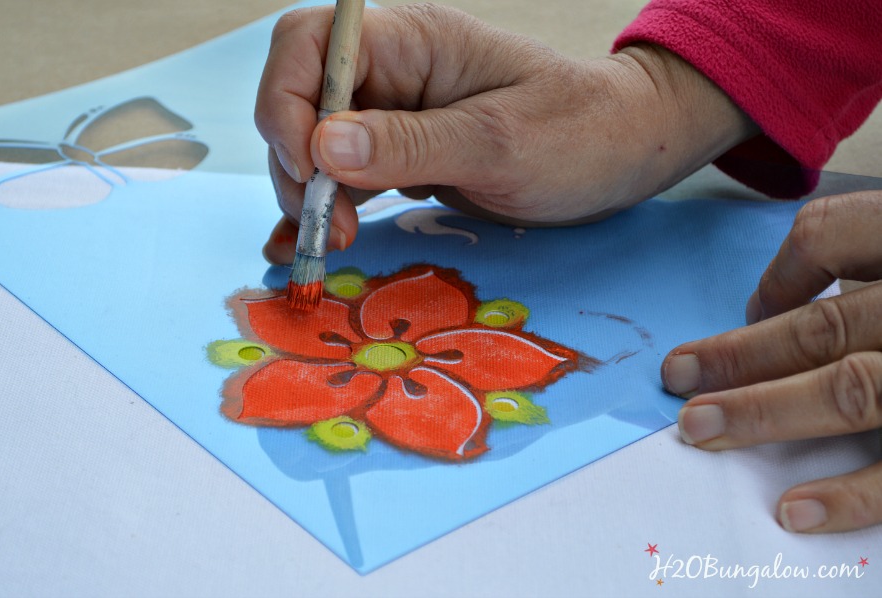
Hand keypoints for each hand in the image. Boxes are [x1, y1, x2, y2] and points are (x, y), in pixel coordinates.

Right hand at [255, 3, 755, 263]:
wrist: (623, 152)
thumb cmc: (578, 134)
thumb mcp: (497, 143)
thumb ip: (409, 144)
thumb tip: (319, 147)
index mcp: (413, 42)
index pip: (308, 46)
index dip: (286, 103)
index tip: (307, 169)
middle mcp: (394, 71)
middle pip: (300, 100)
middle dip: (296, 165)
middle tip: (328, 228)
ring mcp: (396, 113)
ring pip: (316, 145)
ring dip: (310, 194)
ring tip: (333, 242)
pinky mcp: (405, 154)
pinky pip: (347, 174)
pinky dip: (328, 205)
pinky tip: (320, 239)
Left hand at [662, 190, 881, 532]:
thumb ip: (878, 255)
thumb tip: (779, 307)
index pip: (832, 233)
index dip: (777, 274)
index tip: (749, 313)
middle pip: (823, 322)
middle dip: (739, 356)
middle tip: (677, 381)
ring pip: (850, 387)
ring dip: (766, 413)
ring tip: (699, 431)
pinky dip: (856, 494)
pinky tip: (797, 511)